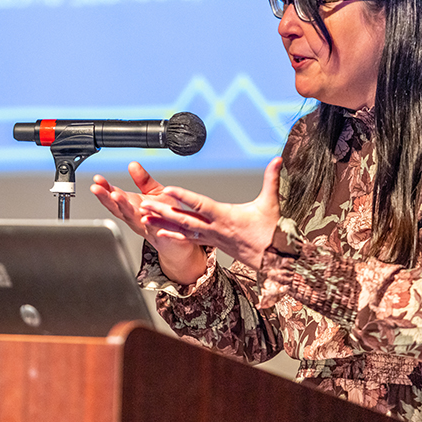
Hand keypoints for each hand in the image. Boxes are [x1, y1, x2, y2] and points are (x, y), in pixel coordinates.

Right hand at [91, 162, 206, 283]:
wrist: (179, 237)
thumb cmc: (166, 213)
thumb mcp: (154, 191)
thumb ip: (143, 179)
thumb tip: (133, 164)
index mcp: (131, 204)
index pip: (113, 194)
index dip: (104, 187)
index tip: (97, 179)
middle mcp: (134, 215)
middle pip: (116, 206)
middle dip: (105, 197)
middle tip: (97, 188)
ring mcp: (144, 224)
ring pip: (130, 216)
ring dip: (122, 206)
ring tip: (115, 196)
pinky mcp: (157, 230)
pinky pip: (150, 225)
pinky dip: (145, 219)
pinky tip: (141, 212)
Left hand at [139, 157, 282, 268]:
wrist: (272, 260)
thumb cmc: (271, 233)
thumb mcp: (271, 203)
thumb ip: (271, 179)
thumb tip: (277, 160)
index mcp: (226, 217)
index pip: (201, 205)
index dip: (184, 196)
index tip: (168, 189)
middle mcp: (215, 228)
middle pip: (184, 219)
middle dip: (163, 211)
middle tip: (145, 204)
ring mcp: (211, 238)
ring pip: (182, 230)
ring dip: (162, 223)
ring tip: (144, 217)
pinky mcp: (211, 243)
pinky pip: (187, 239)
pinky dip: (172, 235)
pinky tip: (158, 233)